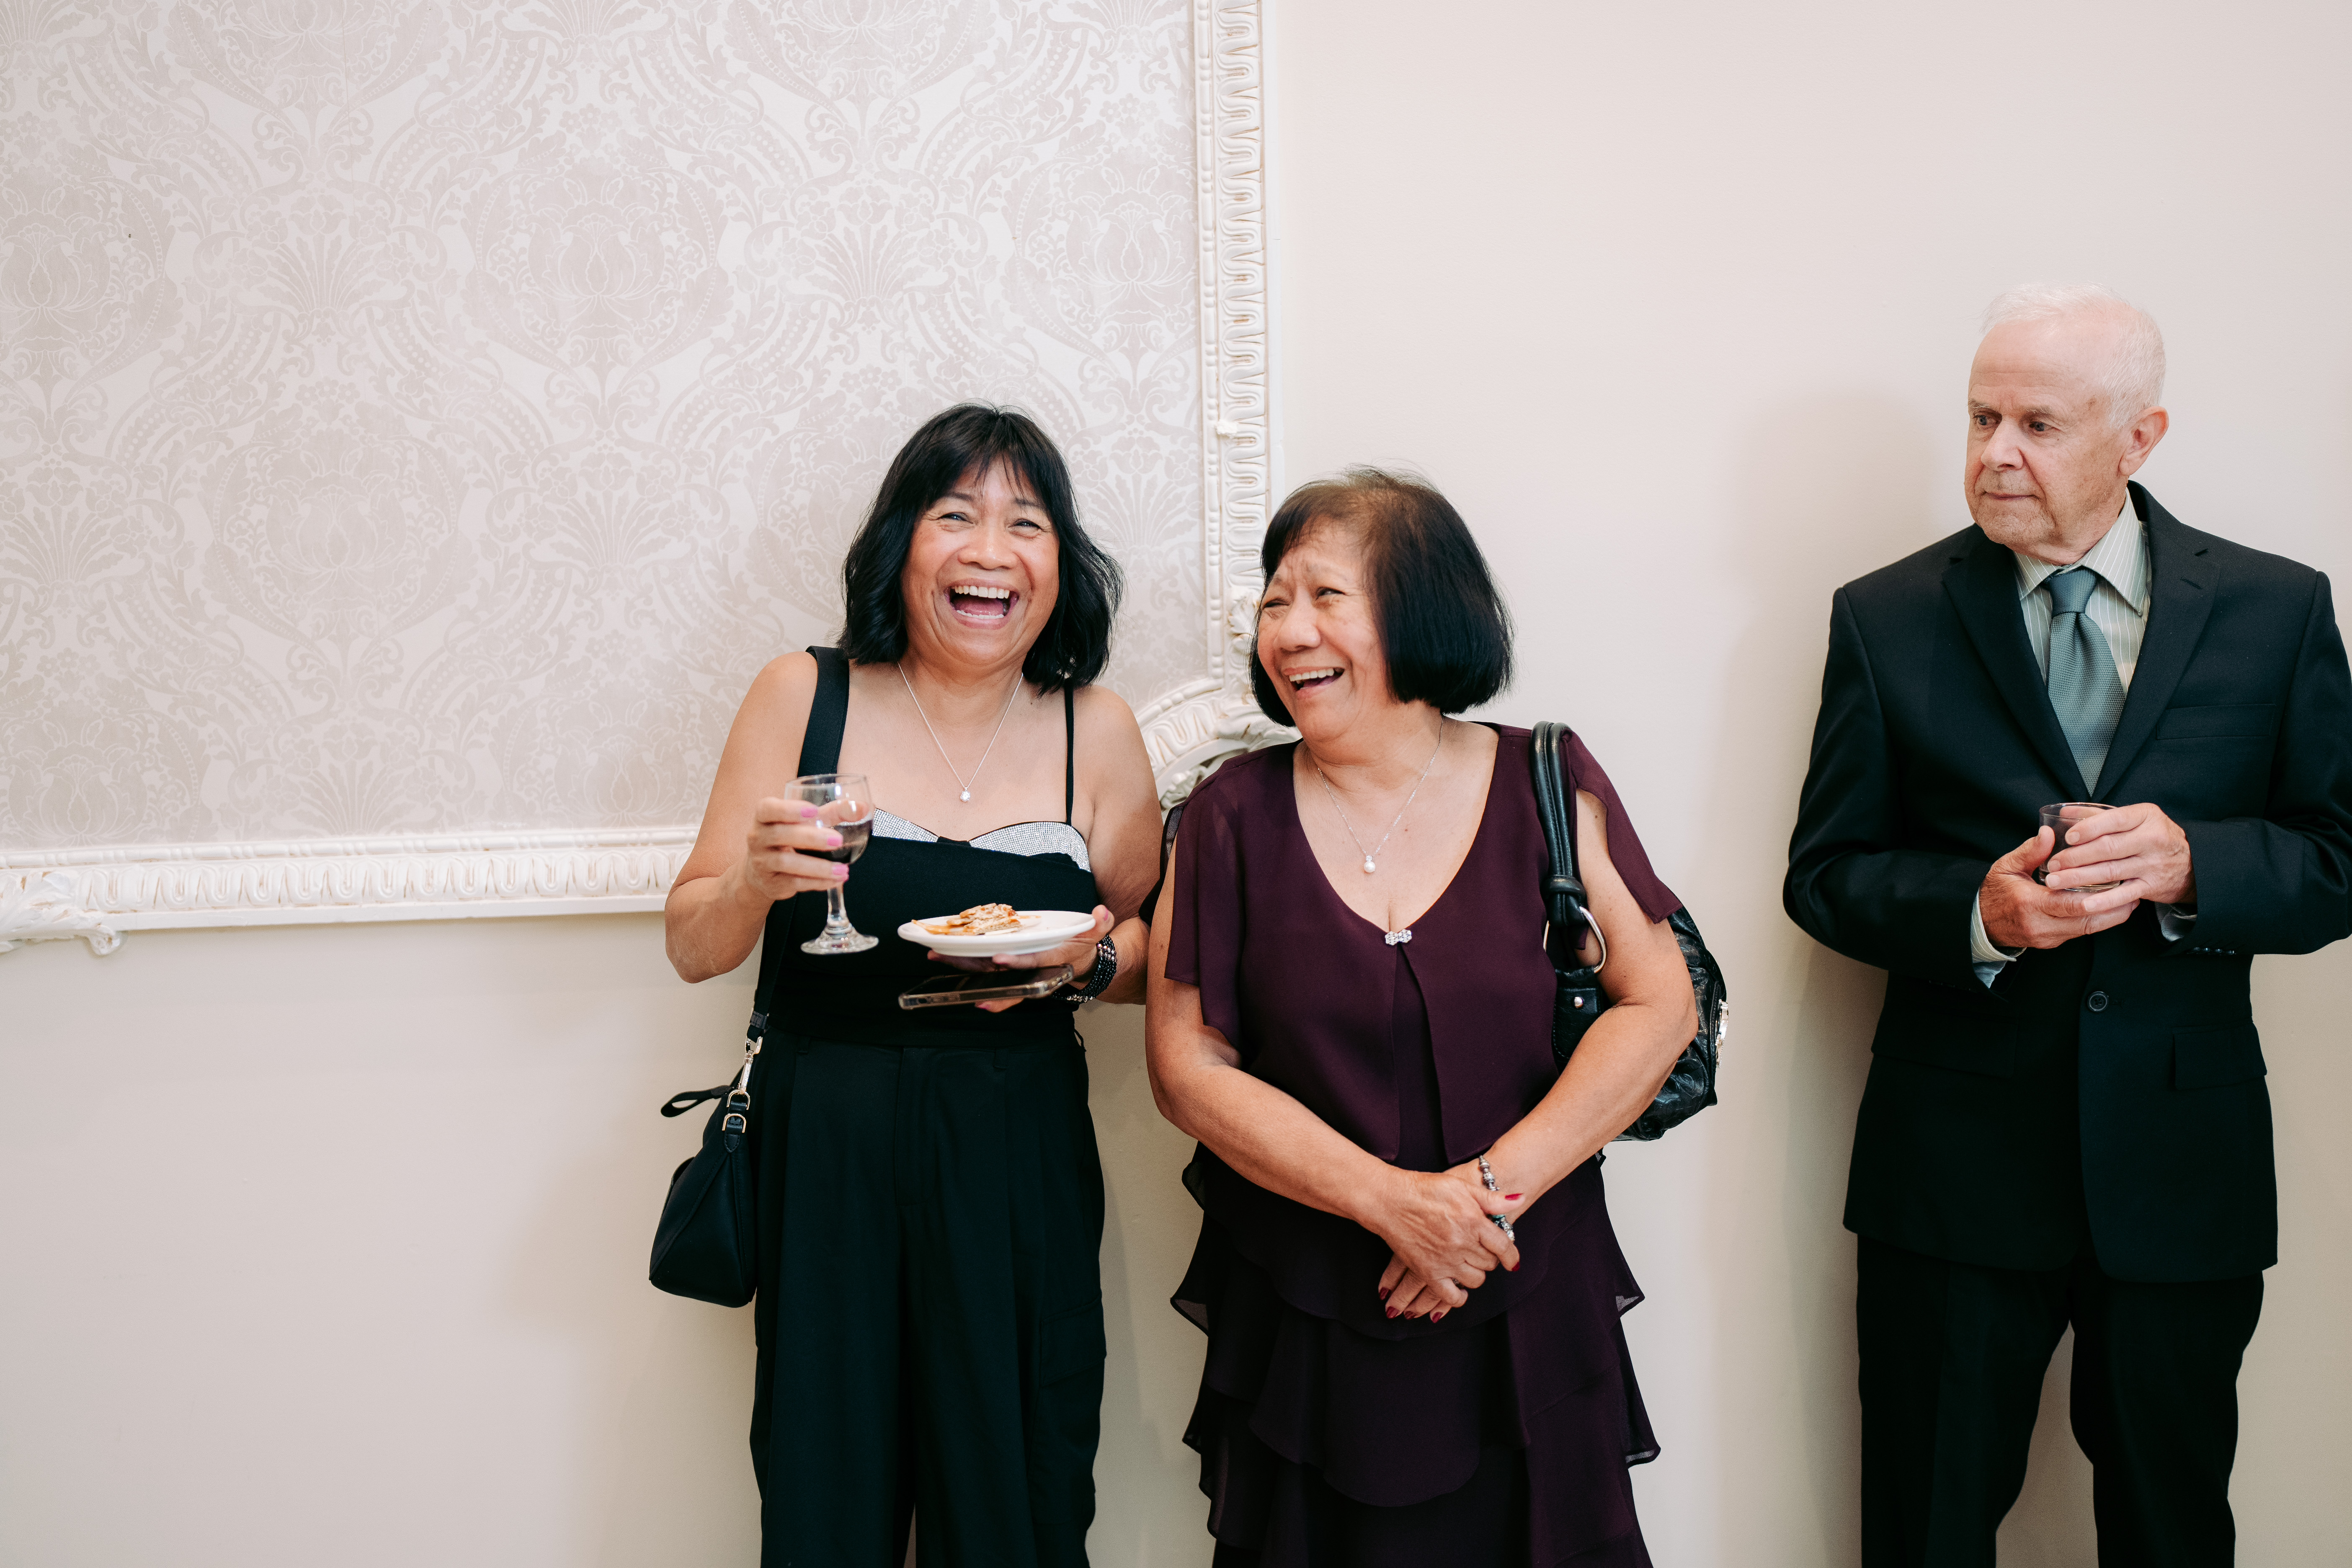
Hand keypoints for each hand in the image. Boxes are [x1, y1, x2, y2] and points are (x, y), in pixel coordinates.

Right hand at [735, 798, 849, 903]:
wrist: (762, 871)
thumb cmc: (788, 838)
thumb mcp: (805, 822)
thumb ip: (832, 813)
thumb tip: (863, 807)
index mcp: (764, 816)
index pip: (768, 808)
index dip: (788, 809)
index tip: (813, 811)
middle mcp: (758, 837)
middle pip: (780, 835)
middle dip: (810, 838)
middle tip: (837, 840)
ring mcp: (762, 861)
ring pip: (786, 863)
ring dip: (817, 867)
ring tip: (842, 869)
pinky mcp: (771, 883)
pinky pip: (794, 883)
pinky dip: (817, 882)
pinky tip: (835, 880)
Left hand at [927, 905, 1113, 1013]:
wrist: (1080, 965)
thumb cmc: (1083, 947)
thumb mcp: (1094, 935)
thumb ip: (1099, 924)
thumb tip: (1102, 912)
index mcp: (1052, 963)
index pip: (1033, 963)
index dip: (1017, 963)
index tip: (998, 959)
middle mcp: (1030, 972)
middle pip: (1000, 974)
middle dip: (973, 969)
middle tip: (947, 960)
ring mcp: (1017, 973)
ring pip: (988, 974)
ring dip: (962, 968)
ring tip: (937, 956)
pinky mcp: (1009, 970)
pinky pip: (986, 972)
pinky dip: (967, 968)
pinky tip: (947, 960)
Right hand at [1363, 1162, 1522, 1320]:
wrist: (1390, 1199)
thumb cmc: (1425, 1189)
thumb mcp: (1461, 1187)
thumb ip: (1491, 1197)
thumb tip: (1519, 1199)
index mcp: (1473, 1221)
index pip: (1504, 1246)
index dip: (1511, 1256)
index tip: (1512, 1261)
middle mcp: (1462, 1243)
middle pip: (1489, 1263)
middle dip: (1489, 1258)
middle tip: (1480, 1251)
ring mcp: (1445, 1260)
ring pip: (1475, 1280)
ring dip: (1475, 1274)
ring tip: (1467, 1264)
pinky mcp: (1428, 1272)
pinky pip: (1450, 1296)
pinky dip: (1457, 1298)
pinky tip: (1457, 1289)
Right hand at [1979, 828, 2140, 950]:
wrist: (1980, 924)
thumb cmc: (1993, 893)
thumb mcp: (2006, 867)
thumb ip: (2029, 851)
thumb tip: (2048, 833)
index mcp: (2030, 904)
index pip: (2071, 903)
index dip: (2099, 896)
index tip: (2119, 884)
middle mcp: (2041, 925)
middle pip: (2087, 920)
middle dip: (2114, 909)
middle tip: (2135, 894)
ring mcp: (2048, 937)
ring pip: (2087, 929)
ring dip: (2110, 917)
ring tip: (2129, 902)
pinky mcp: (2052, 942)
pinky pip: (2080, 932)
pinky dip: (2097, 920)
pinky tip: (2109, 909)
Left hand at [2043, 802, 2195, 906]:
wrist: (2191, 862)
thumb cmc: (2153, 836)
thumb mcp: (2135, 818)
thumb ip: (2099, 815)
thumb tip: (2065, 812)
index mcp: (2145, 817)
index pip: (2114, 820)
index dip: (2089, 828)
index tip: (2068, 837)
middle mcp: (2152, 839)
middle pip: (2108, 847)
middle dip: (2076, 857)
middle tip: (2053, 863)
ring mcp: (2153, 864)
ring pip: (2111, 871)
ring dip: (2080, 877)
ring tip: (2056, 881)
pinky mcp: (2152, 886)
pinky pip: (2124, 895)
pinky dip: (2103, 900)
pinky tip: (2083, 903)